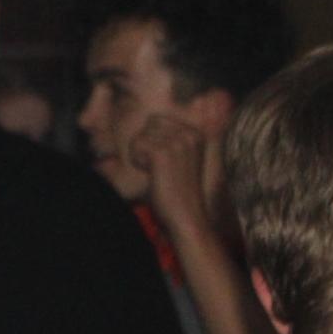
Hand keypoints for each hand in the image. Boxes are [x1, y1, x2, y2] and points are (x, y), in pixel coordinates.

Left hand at [128, 114, 212, 236]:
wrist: (186, 215)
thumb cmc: (177, 190)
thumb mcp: (179, 158)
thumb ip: (168, 137)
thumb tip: (150, 118)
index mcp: (196, 133)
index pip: (157, 119)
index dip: (151, 140)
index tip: (164, 161)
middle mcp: (190, 134)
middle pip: (148, 124)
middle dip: (145, 145)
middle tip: (159, 167)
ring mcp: (178, 142)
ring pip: (140, 135)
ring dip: (141, 154)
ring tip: (158, 171)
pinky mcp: (163, 153)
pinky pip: (136, 146)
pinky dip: (138, 161)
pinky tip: (153, 174)